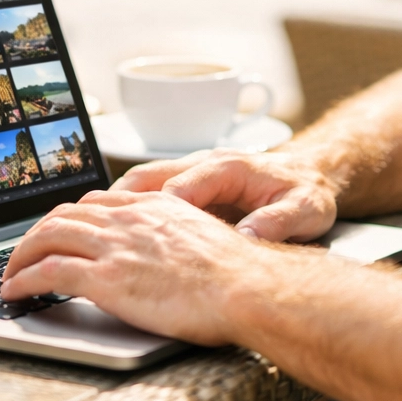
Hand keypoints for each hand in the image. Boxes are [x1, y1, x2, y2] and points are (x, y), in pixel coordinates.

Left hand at [0, 189, 272, 343]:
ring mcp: (116, 246)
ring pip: (48, 236)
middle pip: (65, 214)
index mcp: (154, 206)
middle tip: (23, 253)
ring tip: (9, 274)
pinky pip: (49, 272)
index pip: (96, 202)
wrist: (248, 287)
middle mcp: (130, 218)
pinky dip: (23, 279)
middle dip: (36, 233)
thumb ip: (177, 238)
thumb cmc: (238, 276)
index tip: (58, 232)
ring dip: (20, 255)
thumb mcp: (204, 239)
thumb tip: (167, 255)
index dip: (69, 217)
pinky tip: (14, 291)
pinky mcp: (107, 278)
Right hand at [112, 148, 339, 241]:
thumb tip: (247, 237)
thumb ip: (279, 222)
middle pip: (149, 177)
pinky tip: (112, 232)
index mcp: (229, 167)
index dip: (160, 210)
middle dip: (118, 203)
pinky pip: (149, 192)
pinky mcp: (189, 186)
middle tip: (91, 228)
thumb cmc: (308, 193)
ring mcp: (193, 172)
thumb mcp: (307, 211)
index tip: (142, 234)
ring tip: (88, 231)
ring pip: (142, 182)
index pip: (183, 185)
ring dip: (115, 205)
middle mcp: (204, 163)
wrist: (313, 175)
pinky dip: (127, 210)